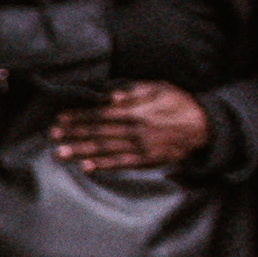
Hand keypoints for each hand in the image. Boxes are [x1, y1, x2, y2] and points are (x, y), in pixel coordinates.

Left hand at [51, 81, 209, 175]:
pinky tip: (87, 167)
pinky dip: (105, 165)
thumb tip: (113, 96)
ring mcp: (140, 146)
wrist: (205, 126)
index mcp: (136, 111)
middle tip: (52, 137)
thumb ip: (136, 92)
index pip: (100, 114)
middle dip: (73, 134)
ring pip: (106, 149)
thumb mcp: (161, 89)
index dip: (79, 117)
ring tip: (61, 154)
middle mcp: (135, 129)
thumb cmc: (180, 103)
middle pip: (98, 132)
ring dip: (82, 151)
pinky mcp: (147, 160)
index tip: (59, 120)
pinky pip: (123, 164)